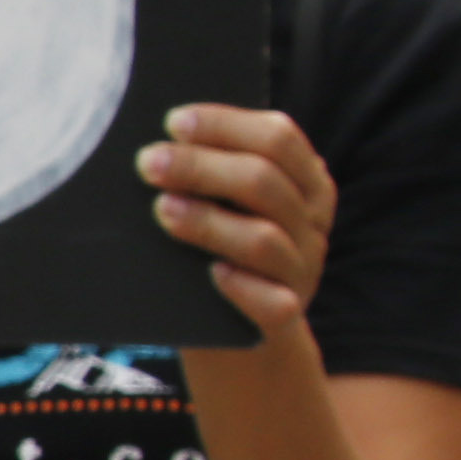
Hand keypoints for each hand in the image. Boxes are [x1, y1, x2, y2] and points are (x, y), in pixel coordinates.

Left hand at [143, 102, 337, 343]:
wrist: (238, 337)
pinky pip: (273, 302)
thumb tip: (160, 141)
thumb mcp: (225, 206)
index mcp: (306, 182)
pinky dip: (242, 287)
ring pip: (263, 239)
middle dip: (202, 167)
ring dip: (209, 222)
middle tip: (148, 162)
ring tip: (163, 210)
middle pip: (265, 182)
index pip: (279, 138)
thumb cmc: (216, 252)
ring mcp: (302, 271)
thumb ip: (211, 175)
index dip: (226, 125)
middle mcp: (311, 223)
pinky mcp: (286, 316)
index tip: (173, 122)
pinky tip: (211, 274)